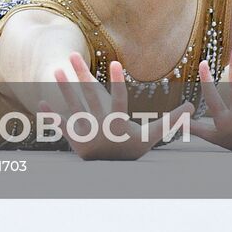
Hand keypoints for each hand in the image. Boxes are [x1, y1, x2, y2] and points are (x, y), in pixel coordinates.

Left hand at [38, 52, 194, 160]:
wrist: (115, 177)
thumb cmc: (132, 150)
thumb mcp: (151, 137)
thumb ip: (169, 120)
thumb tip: (191, 105)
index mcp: (119, 124)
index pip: (120, 100)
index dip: (118, 82)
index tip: (115, 62)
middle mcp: (102, 128)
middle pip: (91, 97)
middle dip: (81, 74)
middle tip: (73, 54)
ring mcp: (87, 134)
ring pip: (74, 107)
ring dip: (64, 88)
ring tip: (56, 69)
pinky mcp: (75, 142)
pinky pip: (62, 127)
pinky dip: (51, 116)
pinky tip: (40, 102)